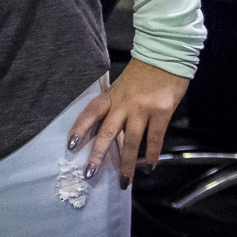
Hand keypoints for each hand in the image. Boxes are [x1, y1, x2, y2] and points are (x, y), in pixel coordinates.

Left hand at [66, 59, 189, 187]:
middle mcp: (124, 103)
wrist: (166, 55)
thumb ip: (117, 104)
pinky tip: (148, 167)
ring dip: (126, 163)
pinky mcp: (161, 113)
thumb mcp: (123, 85)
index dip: (79, 128)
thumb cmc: (144, 72)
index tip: (70, 146)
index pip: (90, 113)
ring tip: (124, 181)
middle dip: (97, 155)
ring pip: (130, 141)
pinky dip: (151, 155)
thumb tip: (111, 130)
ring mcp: (142, 109)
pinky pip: (154, 139)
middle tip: (90, 173)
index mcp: (112, 94)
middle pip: (106, 132)